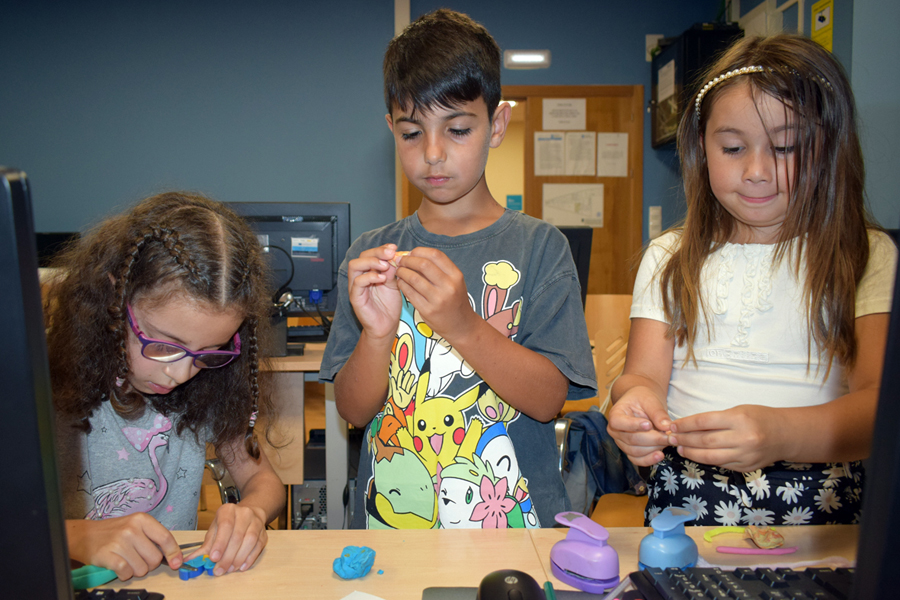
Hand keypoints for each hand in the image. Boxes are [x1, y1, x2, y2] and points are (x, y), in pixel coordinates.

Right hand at [66, 513, 181, 580]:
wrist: (85, 535)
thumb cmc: (114, 532)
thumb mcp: (136, 527)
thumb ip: (154, 538)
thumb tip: (174, 557)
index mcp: (142, 520)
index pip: (166, 538)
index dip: (174, 553)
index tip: (177, 563)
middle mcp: (131, 529)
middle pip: (155, 558)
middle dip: (149, 564)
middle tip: (138, 559)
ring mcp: (119, 542)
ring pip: (141, 568)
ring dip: (135, 570)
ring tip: (126, 561)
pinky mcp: (107, 555)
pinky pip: (126, 572)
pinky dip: (124, 574)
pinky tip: (119, 567)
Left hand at [187, 503, 267, 574]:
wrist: (248, 514)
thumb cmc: (228, 523)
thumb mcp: (214, 530)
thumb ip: (205, 545)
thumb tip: (190, 560)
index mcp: (228, 510)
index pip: (226, 525)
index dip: (220, 543)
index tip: (213, 558)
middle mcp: (244, 514)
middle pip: (237, 536)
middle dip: (227, 556)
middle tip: (219, 570)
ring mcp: (256, 522)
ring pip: (250, 541)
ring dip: (238, 558)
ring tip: (229, 569)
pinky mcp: (263, 533)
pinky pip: (258, 547)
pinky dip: (249, 559)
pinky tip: (241, 567)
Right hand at [347, 244, 402, 339]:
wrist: (386, 326)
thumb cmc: (389, 306)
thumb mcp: (394, 284)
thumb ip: (392, 271)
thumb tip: (395, 256)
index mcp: (369, 271)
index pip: (370, 253)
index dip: (381, 248)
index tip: (394, 248)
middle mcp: (360, 276)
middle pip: (362, 256)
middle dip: (377, 252)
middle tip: (390, 253)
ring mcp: (356, 287)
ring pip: (355, 265)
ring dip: (371, 262)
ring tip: (385, 265)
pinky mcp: (355, 297)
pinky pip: (357, 282)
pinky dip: (369, 277)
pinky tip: (382, 279)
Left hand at [393, 247, 476, 341]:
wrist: (461, 325)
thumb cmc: (455, 300)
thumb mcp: (454, 281)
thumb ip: (438, 268)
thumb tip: (414, 254)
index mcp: (456, 275)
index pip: (435, 255)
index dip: (419, 251)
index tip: (411, 253)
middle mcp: (449, 286)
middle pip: (423, 264)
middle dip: (408, 260)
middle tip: (400, 261)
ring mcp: (438, 299)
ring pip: (413, 278)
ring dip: (402, 272)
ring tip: (399, 271)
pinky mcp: (428, 310)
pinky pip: (410, 293)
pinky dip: (402, 284)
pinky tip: (401, 282)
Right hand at [607, 386, 670, 465]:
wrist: (643, 404)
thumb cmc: (644, 399)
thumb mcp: (650, 400)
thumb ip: (658, 412)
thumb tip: (667, 426)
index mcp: (615, 414)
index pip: (618, 422)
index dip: (633, 425)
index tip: (649, 424)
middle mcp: (615, 431)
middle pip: (631, 439)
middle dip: (652, 439)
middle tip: (670, 436)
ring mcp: (621, 442)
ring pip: (635, 451)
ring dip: (654, 449)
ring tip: (668, 441)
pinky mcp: (630, 451)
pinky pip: (637, 460)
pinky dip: (649, 460)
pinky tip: (661, 455)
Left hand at [668, 404, 782, 471]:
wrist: (786, 435)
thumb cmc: (759, 417)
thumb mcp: (739, 410)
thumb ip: (716, 419)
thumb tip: (688, 426)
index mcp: (739, 419)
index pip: (704, 422)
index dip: (685, 424)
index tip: (672, 425)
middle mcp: (742, 438)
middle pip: (705, 441)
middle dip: (684, 440)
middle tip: (670, 438)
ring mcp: (745, 455)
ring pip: (710, 456)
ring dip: (691, 453)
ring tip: (679, 448)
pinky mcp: (746, 467)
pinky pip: (721, 464)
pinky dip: (706, 460)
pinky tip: (695, 455)